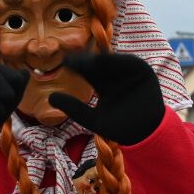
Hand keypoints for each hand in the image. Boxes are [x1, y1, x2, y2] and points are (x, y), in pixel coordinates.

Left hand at [48, 54, 164, 145]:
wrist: (143, 135)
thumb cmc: (119, 127)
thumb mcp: (92, 119)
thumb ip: (74, 109)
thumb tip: (50, 97)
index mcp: (102, 83)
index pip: (87, 70)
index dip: (76, 65)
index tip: (64, 63)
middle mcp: (114, 74)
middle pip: (98, 63)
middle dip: (86, 60)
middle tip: (72, 58)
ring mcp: (129, 72)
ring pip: (113, 61)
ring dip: (101, 59)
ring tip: (87, 61)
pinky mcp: (143, 71)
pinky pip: (131, 63)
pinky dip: (120, 61)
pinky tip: (106, 62)